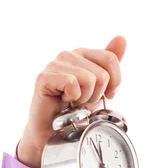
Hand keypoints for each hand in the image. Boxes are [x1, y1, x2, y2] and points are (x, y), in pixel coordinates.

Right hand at [17, 36, 126, 167]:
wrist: (55, 130)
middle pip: (102, 74)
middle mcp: (68, 55)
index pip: (111, 59)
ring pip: (89, 79)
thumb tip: (122, 38)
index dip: (114, 82)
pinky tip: (63, 101)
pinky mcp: (44, 77)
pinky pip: (72, 84)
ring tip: (73, 102)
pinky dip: (72, 98)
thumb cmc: (77, 107)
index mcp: (83, 54)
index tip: (107, 95)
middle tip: (83, 101)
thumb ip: (111, 62)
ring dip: (85, 98)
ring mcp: (55, 64)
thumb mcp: (102, 85)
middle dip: (97, 94)